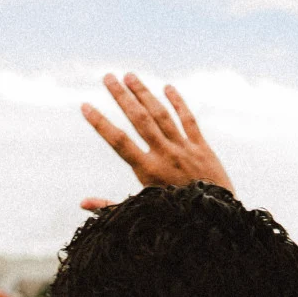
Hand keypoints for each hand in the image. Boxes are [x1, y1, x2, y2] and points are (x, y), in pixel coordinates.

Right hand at [78, 73, 231, 208]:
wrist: (215, 221)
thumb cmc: (174, 220)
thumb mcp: (141, 213)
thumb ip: (110, 206)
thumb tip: (82, 203)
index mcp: (147, 172)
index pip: (119, 142)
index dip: (101, 123)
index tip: (85, 106)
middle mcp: (165, 155)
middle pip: (139, 120)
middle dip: (122, 97)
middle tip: (107, 77)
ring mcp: (184, 149)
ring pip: (161, 115)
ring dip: (144, 93)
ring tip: (130, 76)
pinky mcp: (202, 148)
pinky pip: (188, 120)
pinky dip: (178, 103)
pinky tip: (167, 88)